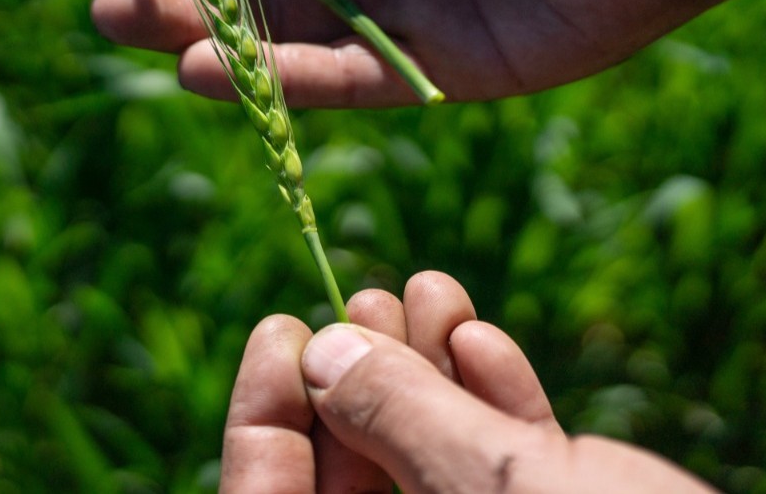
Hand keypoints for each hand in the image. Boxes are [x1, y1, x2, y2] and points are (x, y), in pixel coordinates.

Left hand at [220, 271, 715, 492]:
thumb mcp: (491, 487)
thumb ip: (399, 418)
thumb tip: (326, 352)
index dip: (265, 421)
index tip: (283, 329)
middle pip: (356, 473)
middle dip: (359, 376)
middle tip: (369, 297)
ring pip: (430, 459)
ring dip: (429, 370)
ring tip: (430, 292)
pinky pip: (500, 467)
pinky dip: (491, 401)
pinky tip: (483, 342)